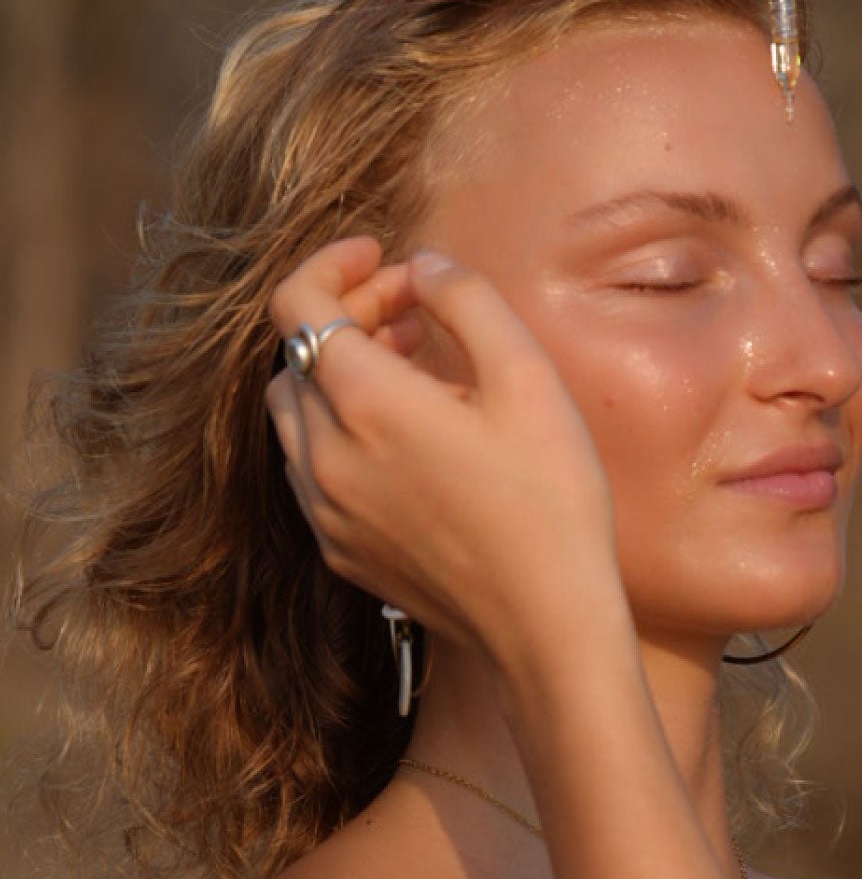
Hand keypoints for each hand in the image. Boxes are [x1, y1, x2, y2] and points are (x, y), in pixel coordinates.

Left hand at [266, 237, 618, 667]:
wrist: (546, 624)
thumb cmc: (549, 497)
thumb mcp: (527, 376)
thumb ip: (467, 300)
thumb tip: (422, 265)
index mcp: (366, 403)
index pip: (297, 304)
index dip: (332, 264)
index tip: (380, 254)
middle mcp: (325, 456)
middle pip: (295, 355)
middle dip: (346, 315)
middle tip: (413, 310)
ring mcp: (324, 509)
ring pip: (295, 413)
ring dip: (337, 372)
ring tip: (411, 366)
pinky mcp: (339, 549)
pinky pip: (311, 467)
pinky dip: (340, 428)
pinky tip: (406, 435)